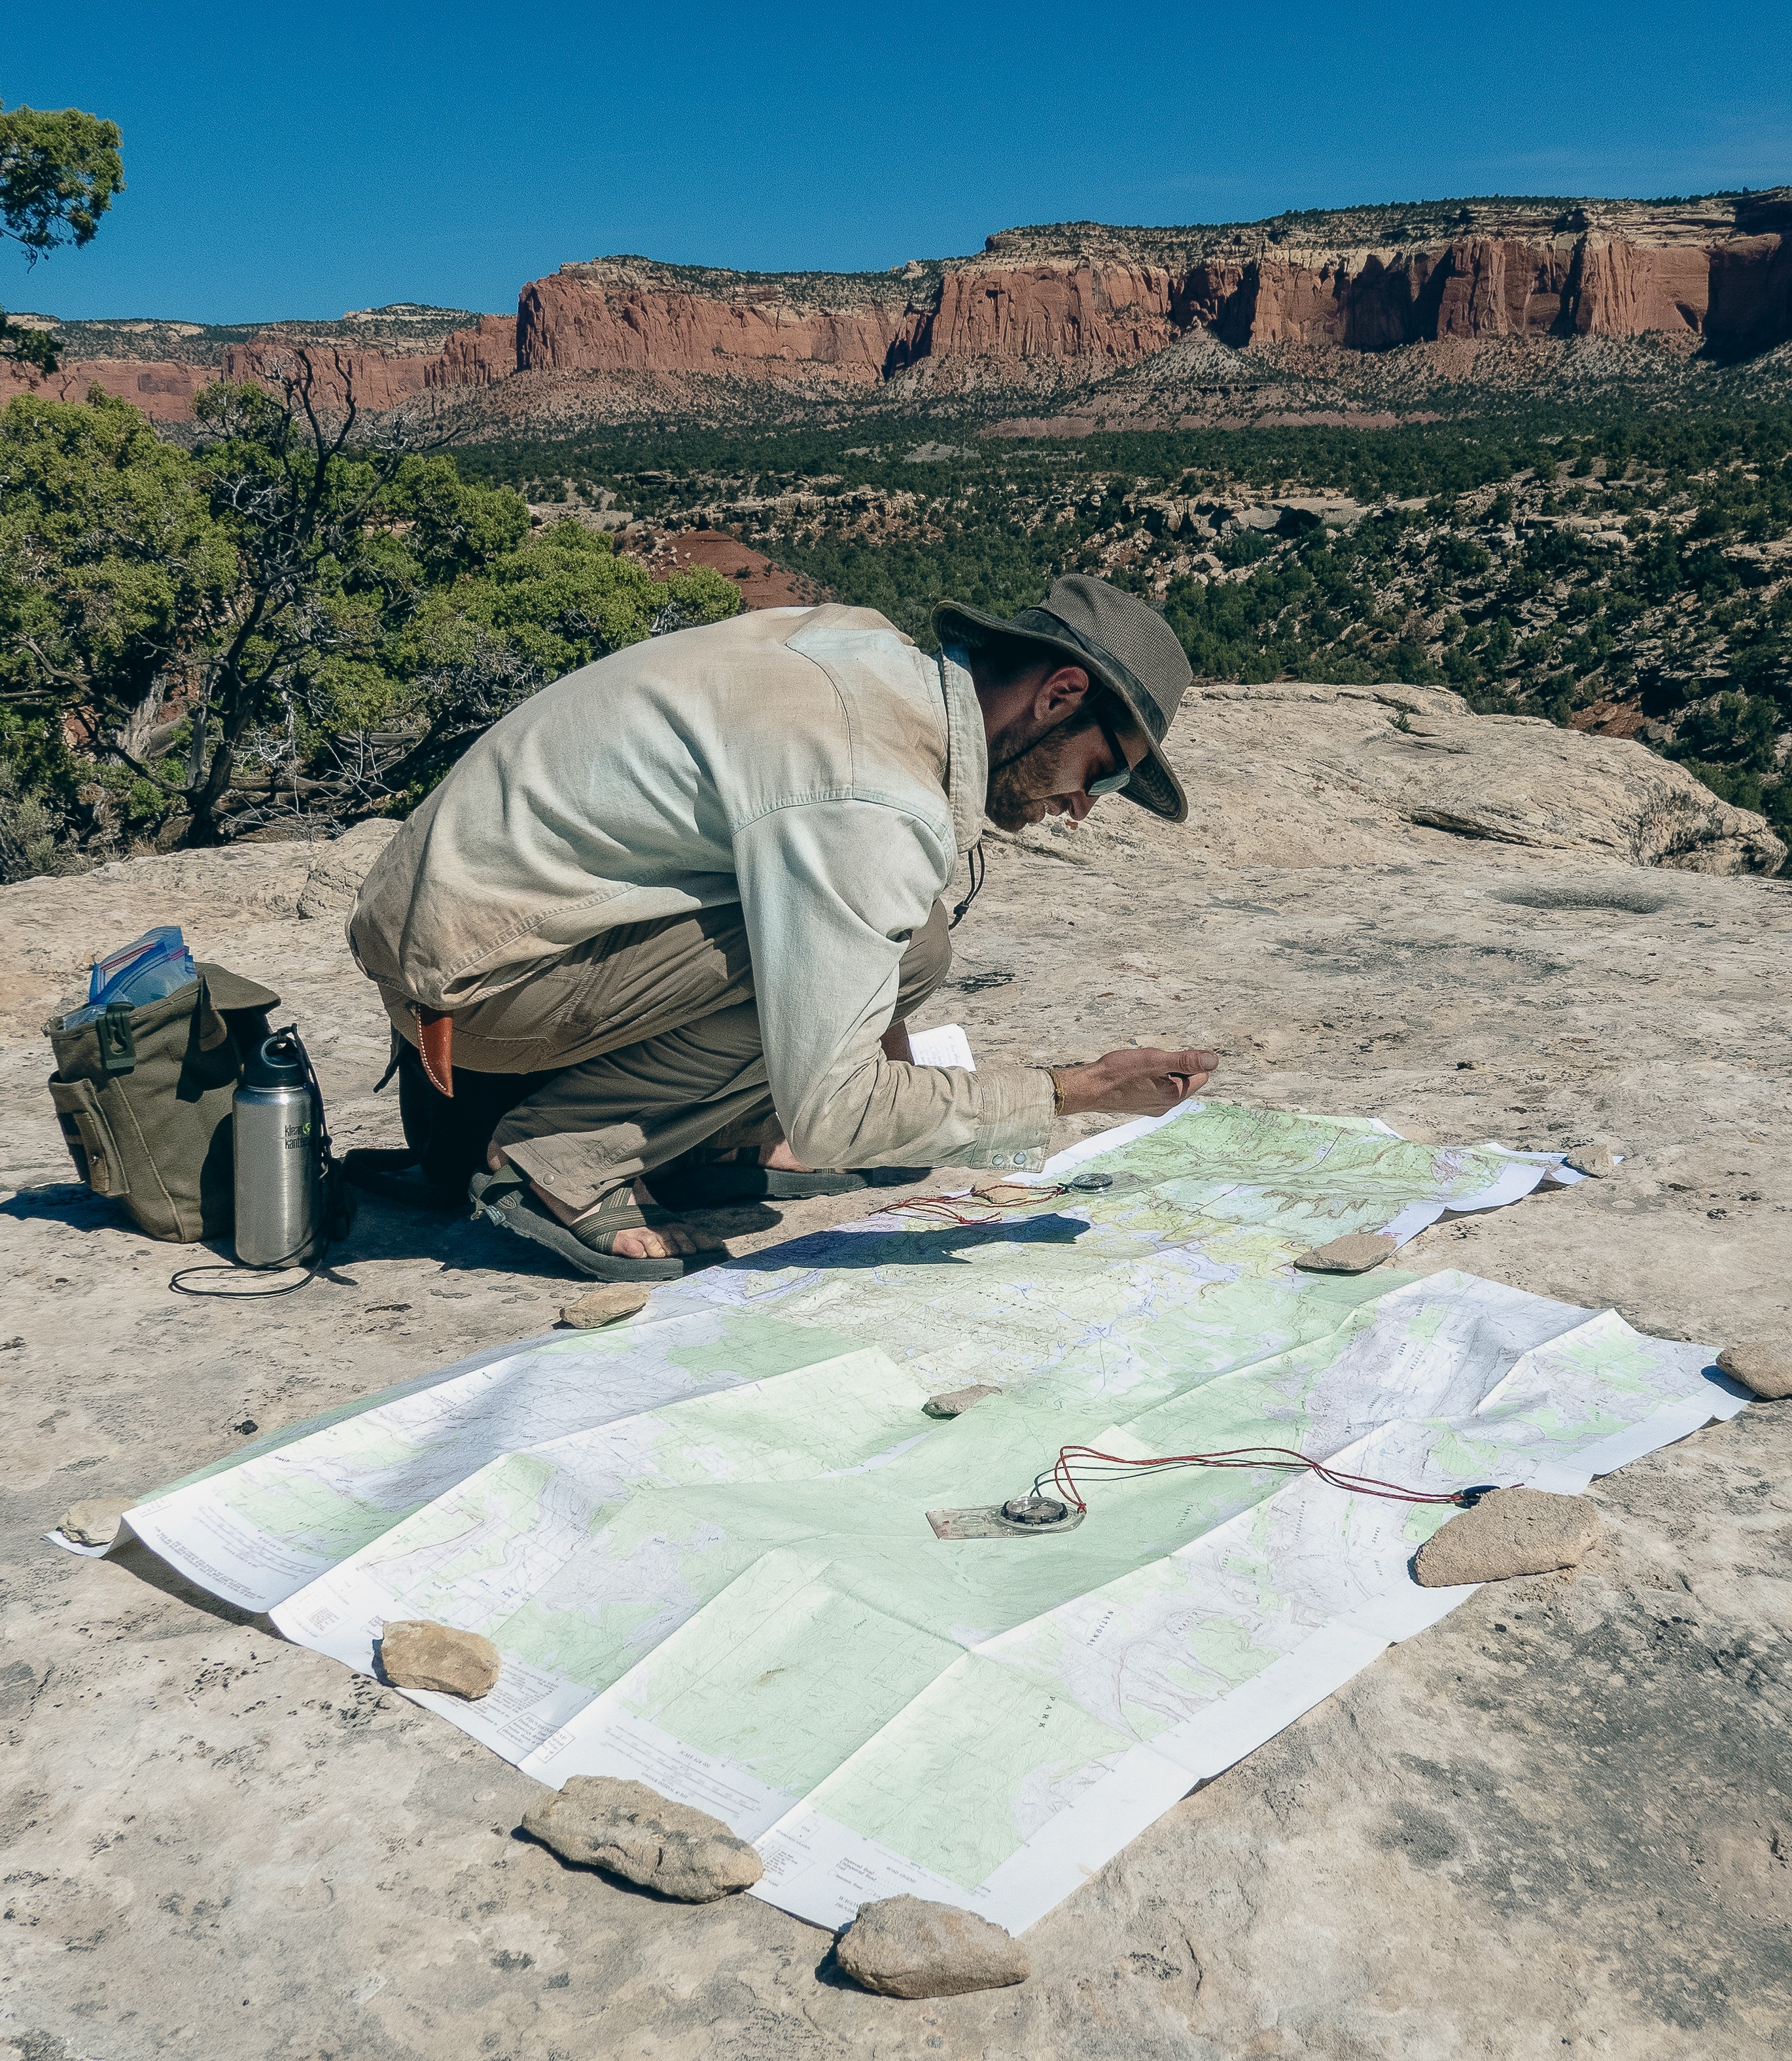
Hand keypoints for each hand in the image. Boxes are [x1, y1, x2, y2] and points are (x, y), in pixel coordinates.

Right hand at [1051, 1046, 1218, 1117]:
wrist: (1089, 1088)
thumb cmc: (1118, 1072)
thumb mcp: (1155, 1060)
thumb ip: (1186, 1061)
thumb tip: (1213, 1061)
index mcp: (1174, 1096)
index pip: (1201, 1075)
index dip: (1188, 1061)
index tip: (1168, 1056)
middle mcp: (1167, 1106)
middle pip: (1187, 1080)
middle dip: (1175, 1067)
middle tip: (1153, 1061)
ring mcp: (1154, 1107)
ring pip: (1171, 1084)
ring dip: (1163, 1072)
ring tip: (1141, 1068)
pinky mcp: (1142, 1105)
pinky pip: (1157, 1090)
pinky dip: (1151, 1079)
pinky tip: (1135, 1076)